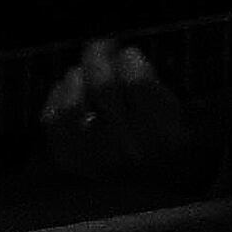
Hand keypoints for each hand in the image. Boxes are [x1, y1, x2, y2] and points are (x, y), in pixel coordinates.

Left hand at [39, 37, 191, 176]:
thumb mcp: (178, 111)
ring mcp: (96, 157)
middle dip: (99, 55)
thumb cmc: (167, 139)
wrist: (151, 185)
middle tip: (102, 45)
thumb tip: (123, 54)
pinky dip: (58, 97)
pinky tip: (70, 89)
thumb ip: (154, 83)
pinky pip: (52, 119)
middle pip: (103, 85)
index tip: (130, 53)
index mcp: (165, 133)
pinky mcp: (72, 160)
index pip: (136, 82)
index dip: (129, 58)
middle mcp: (130, 148)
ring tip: (86, 72)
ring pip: (73, 103)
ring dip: (77, 77)